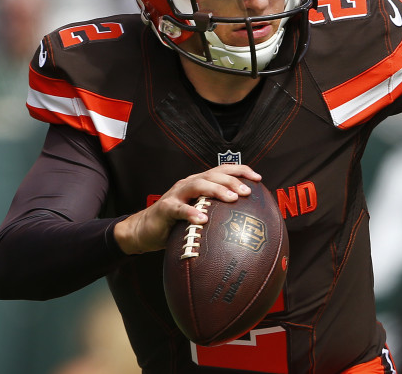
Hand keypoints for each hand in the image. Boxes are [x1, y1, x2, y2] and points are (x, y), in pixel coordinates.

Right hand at [114, 164, 261, 253]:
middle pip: (213, 175)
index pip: (223, 170)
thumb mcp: (199, 214)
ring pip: (198, 185)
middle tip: (247, 191)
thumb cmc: (175, 223)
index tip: (258, 178)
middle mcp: (189, 184)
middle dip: (232, 180)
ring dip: (216, 190)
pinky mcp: (165, 208)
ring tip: (231, 199)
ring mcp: (176, 194)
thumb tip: (245, 222)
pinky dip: (191, 212)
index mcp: (200, 182)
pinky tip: (203, 219)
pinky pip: (179, 208)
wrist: (143, 230)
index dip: (241, 171)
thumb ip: (216, 212)